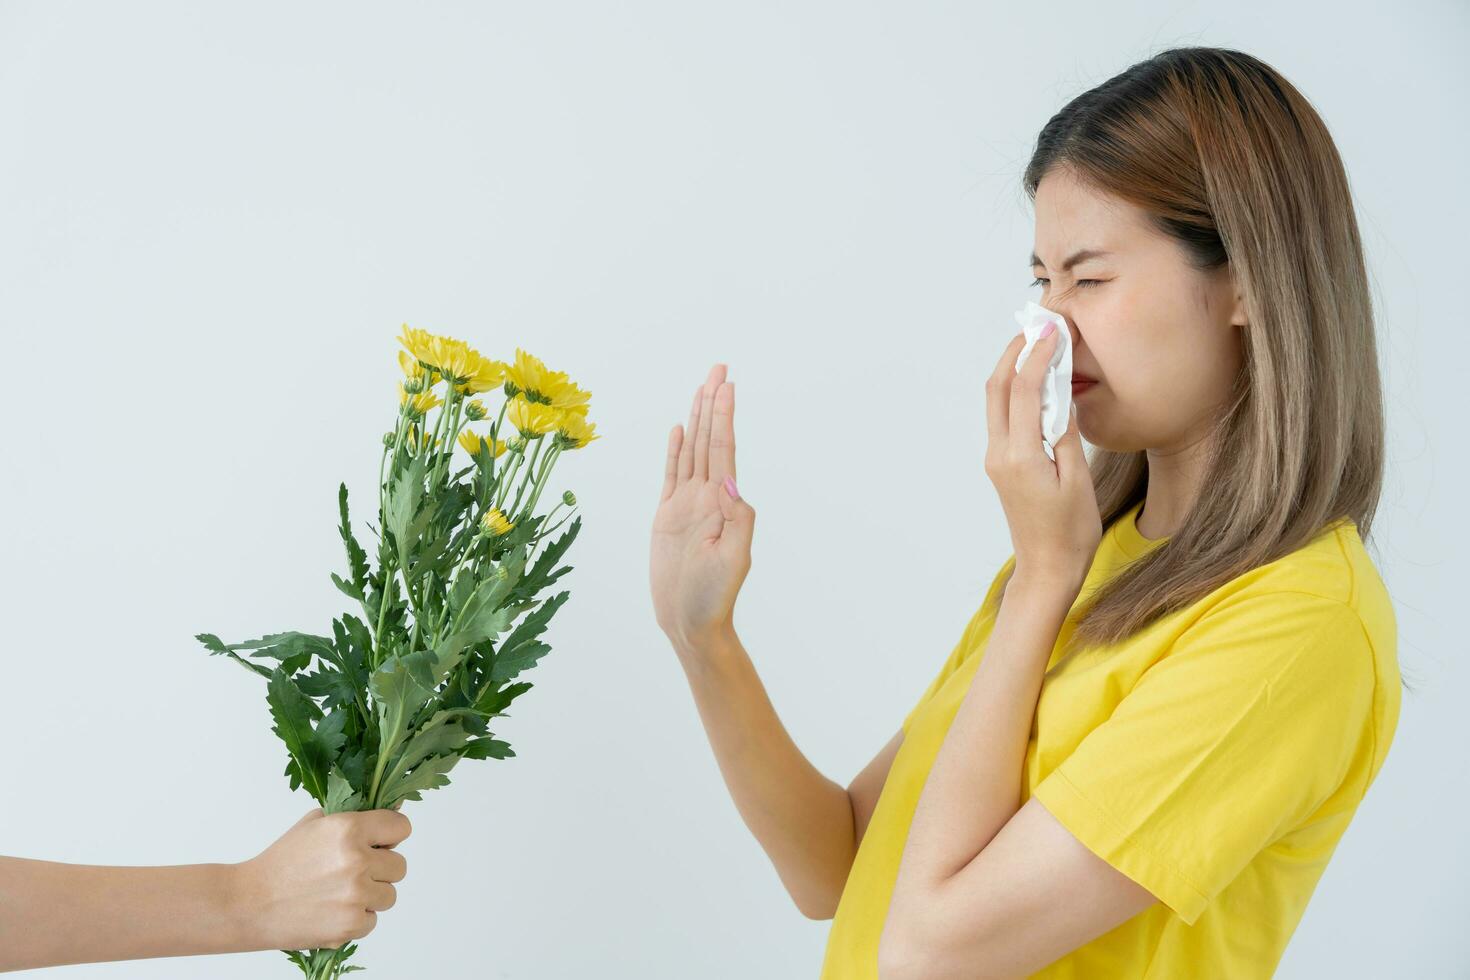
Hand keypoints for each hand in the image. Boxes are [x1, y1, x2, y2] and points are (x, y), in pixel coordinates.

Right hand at [233, 807, 410, 951]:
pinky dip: (356, 919)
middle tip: (353, 872)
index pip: (401, 827)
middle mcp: (357, 861)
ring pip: (389, 896)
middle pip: (400, 866)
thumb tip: (395, 807)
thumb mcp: (315, 824)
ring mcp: (355, 895)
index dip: (391, 836)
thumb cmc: (281, 861)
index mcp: (349, 829)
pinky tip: (331, 911)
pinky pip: (372, 921)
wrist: (248, 903)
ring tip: (339, 893)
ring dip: (371, 896)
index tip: (380, 842)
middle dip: (381, 869)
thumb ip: (355, 818)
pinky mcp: (350, 925)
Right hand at [650, 363, 754, 656]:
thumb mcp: (734, 559)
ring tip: (701, 387)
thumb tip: (731, 483)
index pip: (724, 449)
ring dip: (696, 419)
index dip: (724, 416)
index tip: (727, 384)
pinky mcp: (667, 516)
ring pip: (691, 451)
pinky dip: (674, 450)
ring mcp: (686, 504)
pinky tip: (678, 429)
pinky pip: (670, 474)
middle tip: (718, 368)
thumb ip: (738, 519)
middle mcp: (706, 497)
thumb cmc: (715, 596)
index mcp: (724, 503)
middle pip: (709, 440)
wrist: (690, 621)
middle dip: (713, 404)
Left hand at [984, 326, 1100, 590]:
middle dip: (1014, 352)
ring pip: (995, 401)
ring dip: (1012, 369)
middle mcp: (999, 454)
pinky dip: (1015, 392)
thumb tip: (1058, 393)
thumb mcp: (1078, 479)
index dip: (1037, 355)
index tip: (1053, 329)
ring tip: (1036, 343)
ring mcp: (995, 459)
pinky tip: (1035, 381)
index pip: (1023, 391)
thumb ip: (1064, 433)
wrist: (1047, 569)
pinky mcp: (1000, 465)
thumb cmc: (1070, 532)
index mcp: (1020, 456)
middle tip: (1038, 325)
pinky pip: (1003, 417)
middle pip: (997, 388)